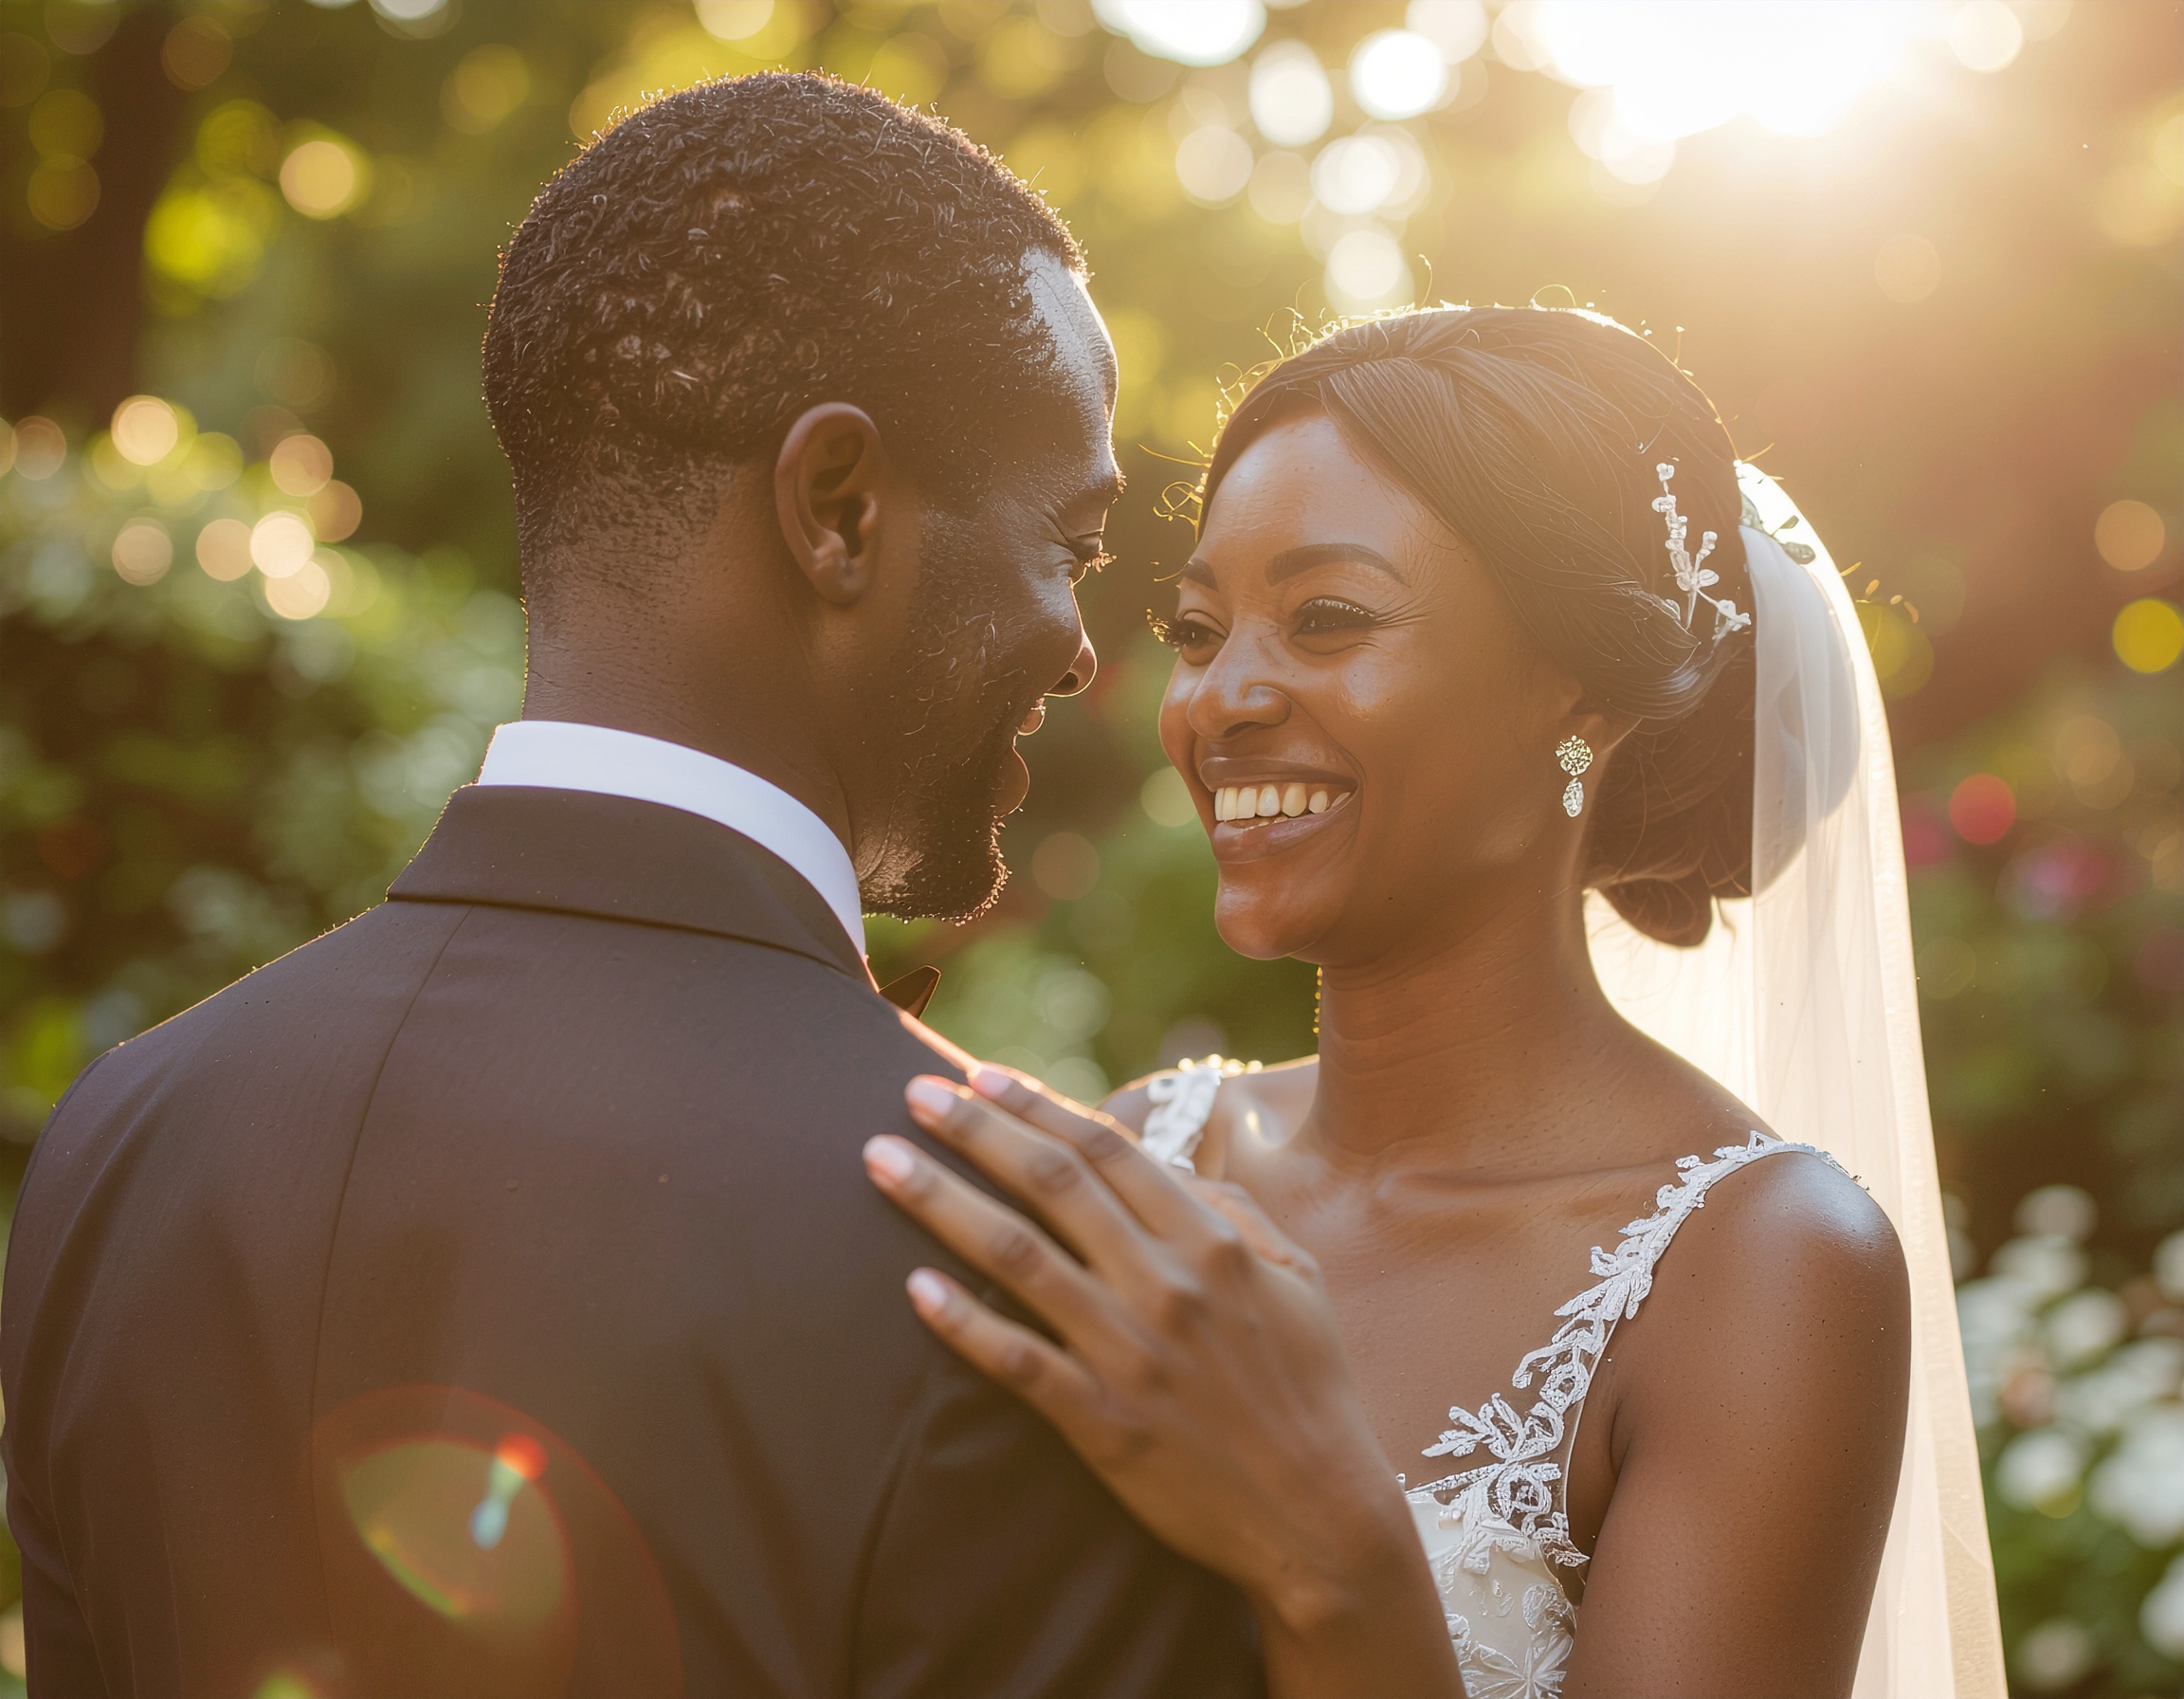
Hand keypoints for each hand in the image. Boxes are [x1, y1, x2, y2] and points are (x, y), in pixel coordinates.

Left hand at [865, 1066, 1460, 1698]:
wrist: (1318, 1517)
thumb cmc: (1308, 1388)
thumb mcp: (1297, 1278)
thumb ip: (1229, 1211)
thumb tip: (1164, 1164)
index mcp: (1211, 1242)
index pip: (1106, 1151)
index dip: (1036, 1105)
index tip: (980, 1075)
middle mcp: (1166, 1285)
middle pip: (1050, 1184)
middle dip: (974, 1129)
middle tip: (913, 1093)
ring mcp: (1131, 1353)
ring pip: (1017, 1257)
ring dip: (941, 1201)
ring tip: (881, 1161)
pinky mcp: (1104, 1423)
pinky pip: (1018, 1362)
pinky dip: (964, 1323)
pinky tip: (915, 1287)